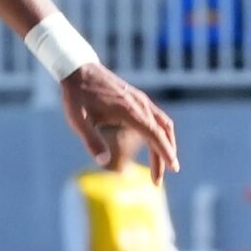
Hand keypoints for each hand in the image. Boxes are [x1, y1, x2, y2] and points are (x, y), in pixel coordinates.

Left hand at [60, 64, 179, 178]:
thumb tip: (102, 162)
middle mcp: (140, 104)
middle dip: (164, 157)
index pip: (154, 134)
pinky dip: (161, 132)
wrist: (79, 70)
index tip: (174, 168)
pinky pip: (157, 117)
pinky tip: (155, 143)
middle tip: (157, 181)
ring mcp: (141, 100)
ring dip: (165, 144)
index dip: (165, 152)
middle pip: (162, 133)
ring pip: (164, 124)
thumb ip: (91, 141)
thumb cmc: (76, 96)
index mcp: (129, 110)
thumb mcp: (78, 120)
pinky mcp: (138, 98)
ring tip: (162, 164)